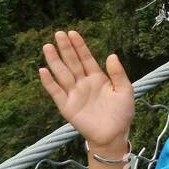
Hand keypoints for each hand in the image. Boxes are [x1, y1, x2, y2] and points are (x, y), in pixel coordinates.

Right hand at [38, 31, 134, 149]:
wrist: (114, 135)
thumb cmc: (122, 113)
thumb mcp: (125, 91)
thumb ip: (118, 74)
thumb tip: (111, 55)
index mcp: (98, 78)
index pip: (86, 58)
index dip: (79, 46)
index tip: (72, 33)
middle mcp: (84, 83)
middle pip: (72, 62)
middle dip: (66, 48)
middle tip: (58, 33)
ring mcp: (74, 94)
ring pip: (62, 74)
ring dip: (55, 61)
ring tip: (48, 47)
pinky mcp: (67, 106)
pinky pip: (56, 92)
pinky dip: (49, 82)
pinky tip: (43, 70)